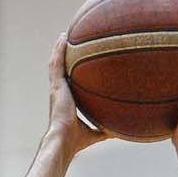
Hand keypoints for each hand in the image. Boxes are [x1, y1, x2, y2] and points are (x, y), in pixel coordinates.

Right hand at [47, 34, 109, 153]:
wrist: (64, 140)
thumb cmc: (77, 140)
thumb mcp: (96, 132)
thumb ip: (106, 129)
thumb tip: (121, 132)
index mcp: (66, 101)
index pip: (68, 83)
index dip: (70, 72)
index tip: (76, 63)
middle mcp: (60, 93)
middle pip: (60, 70)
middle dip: (63, 57)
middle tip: (68, 43)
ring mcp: (56, 89)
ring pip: (56, 64)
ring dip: (59, 49)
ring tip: (64, 36)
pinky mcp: (56, 87)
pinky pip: (56, 64)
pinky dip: (59, 50)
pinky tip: (63, 38)